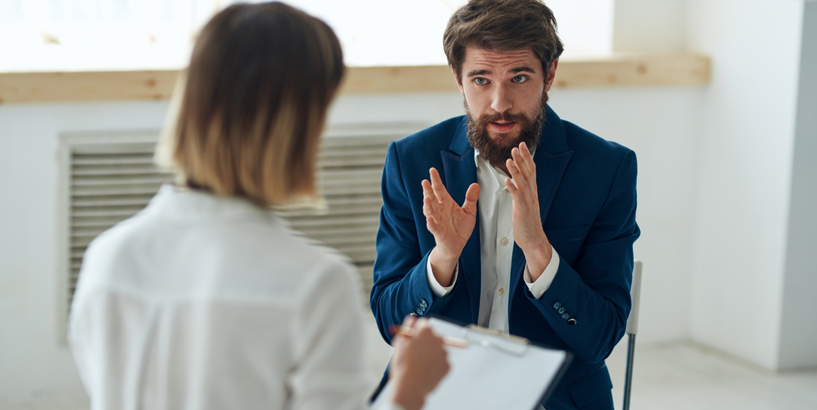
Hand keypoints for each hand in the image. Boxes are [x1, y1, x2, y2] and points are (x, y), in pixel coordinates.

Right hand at [389, 316, 449, 409]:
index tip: (413, 338)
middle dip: (426, 342)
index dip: (417, 332)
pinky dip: (435, 366)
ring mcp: (444, 353)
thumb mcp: (399, 342)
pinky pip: (442, 362)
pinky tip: (425, 371)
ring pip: (438, 350)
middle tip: (416, 353)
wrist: (410, 386)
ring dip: (431, 354)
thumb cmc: (403, 365)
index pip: (424, 324)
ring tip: (419, 364)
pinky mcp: (448, 366)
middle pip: (433, 337)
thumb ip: (408, 327)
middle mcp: (438, 340)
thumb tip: (412, 319)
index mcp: (426, 332)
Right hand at [422, 167, 479, 285]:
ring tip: (426, 199)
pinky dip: (431, 223)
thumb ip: (471, 199)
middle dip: (428, 190)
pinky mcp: (438, 232)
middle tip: (425, 181)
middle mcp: (440, 211)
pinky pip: (434, 227)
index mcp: (446, 203)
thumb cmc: (460, 228)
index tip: (432, 171)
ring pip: (430, 212)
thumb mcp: (469, 212)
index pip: (440, 190)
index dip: (436, 181)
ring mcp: (438, 221)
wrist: (457, 245)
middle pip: (432, 198)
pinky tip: (430, 219)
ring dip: (427, 206)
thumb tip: (475, 185)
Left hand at [505, 142, 551, 279]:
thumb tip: (518, 179)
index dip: (526, 157)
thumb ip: (523, 190)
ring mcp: (528, 201)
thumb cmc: (527, 222)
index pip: (530, 170)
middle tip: (516, 146)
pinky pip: (517, 197)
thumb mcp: (526, 202)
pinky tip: (507, 180)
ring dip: (516, 170)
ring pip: (523, 182)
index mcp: (532, 191)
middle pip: (528, 173)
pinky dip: (512, 187)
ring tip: (510, 159)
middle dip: (522, 159)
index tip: (522, 145)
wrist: (533, 239)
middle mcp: (532, 194)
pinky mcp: (522, 210)